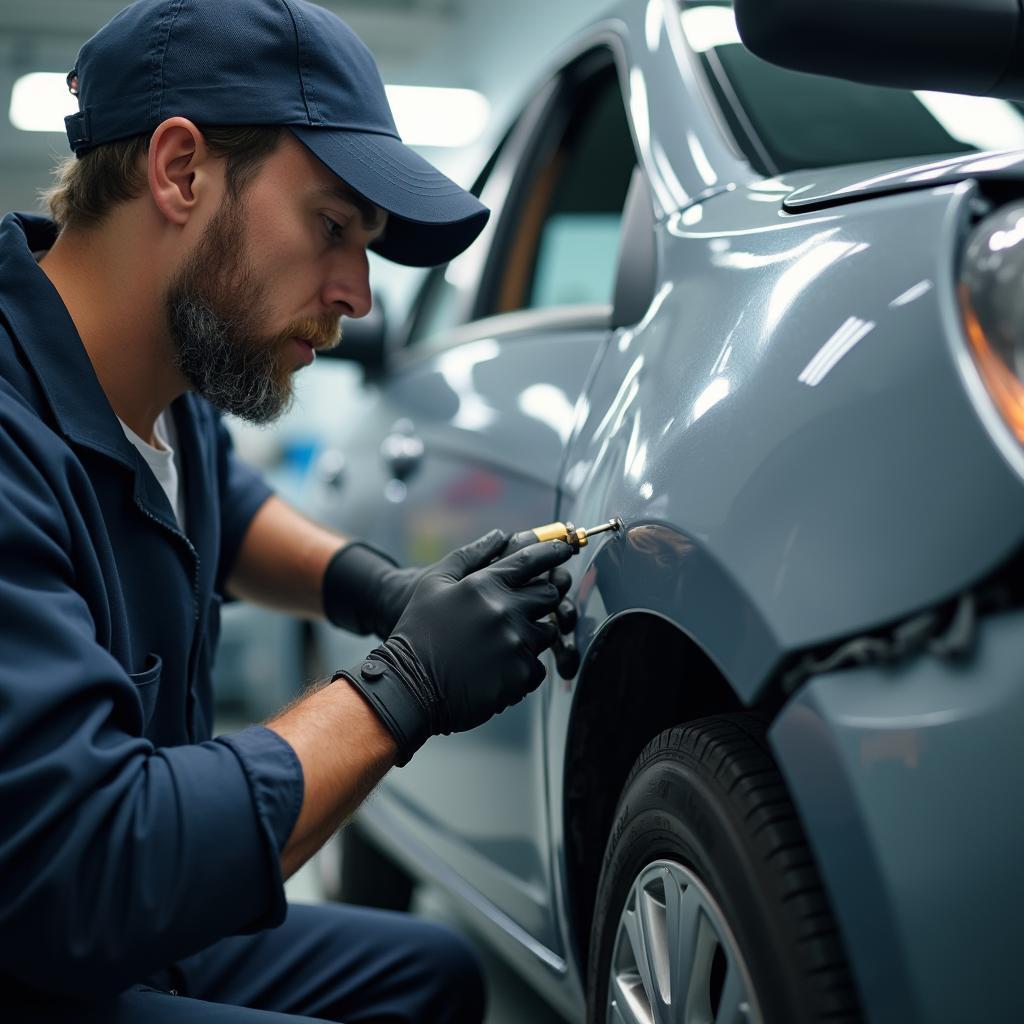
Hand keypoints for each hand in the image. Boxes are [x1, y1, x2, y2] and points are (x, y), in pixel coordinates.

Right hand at [335, 529, 571, 764]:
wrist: (409, 686)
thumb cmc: (418, 632)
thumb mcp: (434, 584)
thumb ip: (470, 555)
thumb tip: (500, 535)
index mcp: (485, 585)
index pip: (533, 559)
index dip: (554, 552)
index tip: (565, 550)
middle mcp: (505, 611)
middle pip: (550, 594)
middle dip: (544, 597)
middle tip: (525, 606)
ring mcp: (515, 644)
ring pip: (547, 632)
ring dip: (533, 634)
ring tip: (503, 642)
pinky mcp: (519, 675)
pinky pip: (538, 666)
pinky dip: (523, 666)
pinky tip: (497, 667)